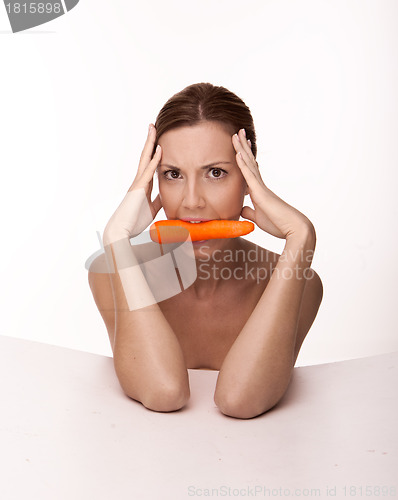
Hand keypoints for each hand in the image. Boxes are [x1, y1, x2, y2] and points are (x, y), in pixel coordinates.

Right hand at [103, 124, 162, 243]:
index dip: (154, 152)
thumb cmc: (133, 222)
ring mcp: (137, 183)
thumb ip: (157, 201)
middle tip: (153, 126)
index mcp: (143, 186)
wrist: (121, 231)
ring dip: (150, 143)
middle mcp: (139, 181)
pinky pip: (147, 171)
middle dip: (150, 141)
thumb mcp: (151, 209)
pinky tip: (160, 149)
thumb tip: (165, 196)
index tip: (159, 140)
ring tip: (153, 128)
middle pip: (145, 156)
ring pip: (144, 159)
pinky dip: (154, 160)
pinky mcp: (138, 189)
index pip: (150, 164)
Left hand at [232, 129, 313, 240]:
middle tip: (238, 132)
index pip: (249, 171)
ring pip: (249, 164)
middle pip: (249, 162)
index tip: (240, 147)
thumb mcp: (258, 218)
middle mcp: (260, 185)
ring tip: (237, 134)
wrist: (293, 228)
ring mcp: (261, 187)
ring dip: (242, 149)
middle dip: (243, 147)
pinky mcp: (261, 192)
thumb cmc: (278, 224)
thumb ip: (250, 212)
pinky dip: (243, 164)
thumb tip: (242, 208)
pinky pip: (249, 175)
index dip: (244, 158)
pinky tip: (238, 153)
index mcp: (259, 191)